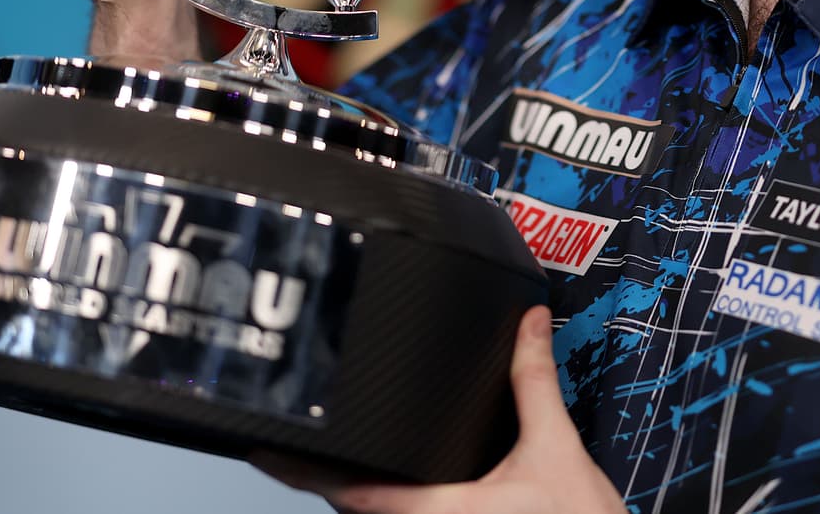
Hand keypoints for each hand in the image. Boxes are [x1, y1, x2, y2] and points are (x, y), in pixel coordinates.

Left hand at [255, 307, 623, 513]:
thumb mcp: (555, 448)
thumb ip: (533, 382)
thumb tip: (527, 324)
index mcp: (438, 512)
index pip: (346, 491)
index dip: (299, 470)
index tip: (264, 448)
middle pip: (352, 507)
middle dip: (324, 473)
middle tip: (293, 438)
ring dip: (357, 489)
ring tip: (335, 453)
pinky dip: (389, 499)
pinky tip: (396, 480)